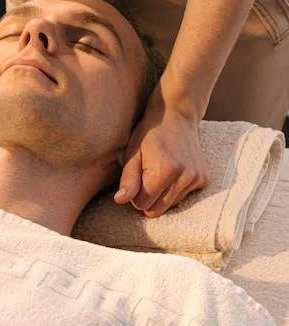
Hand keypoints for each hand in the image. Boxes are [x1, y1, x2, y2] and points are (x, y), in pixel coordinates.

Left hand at [114, 87, 208, 217]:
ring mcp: (197, 178)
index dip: (135, 195)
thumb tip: (121, 201)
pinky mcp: (204, 179)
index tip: (135, 179)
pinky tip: (172, 171)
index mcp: (164, 171)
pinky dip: (175, 189)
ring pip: (170, 205)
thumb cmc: (149, 133)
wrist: (176, 115)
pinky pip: (184, 197)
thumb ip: (128, 178)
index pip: (142, 204)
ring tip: (159, 171)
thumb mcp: (132, 152)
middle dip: (147, 198)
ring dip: (162, 194)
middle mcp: (184, 177)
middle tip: (145, 176)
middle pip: (157, 210)